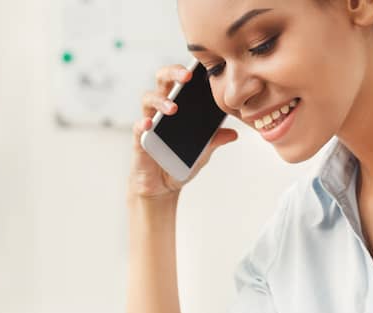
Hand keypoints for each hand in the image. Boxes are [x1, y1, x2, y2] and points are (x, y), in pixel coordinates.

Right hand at [130, 64, 238, 199]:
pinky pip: (138, 127)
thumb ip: (215, 140)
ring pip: (148, 99)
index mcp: (178, 105)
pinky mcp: (139, 139)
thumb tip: (234, 132)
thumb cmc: (180, 162)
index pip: (180, 80)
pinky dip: (143, 124)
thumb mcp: (203, 151)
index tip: (201, 66)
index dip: (188, 70)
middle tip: (186, 76)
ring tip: (173, 108)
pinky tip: (149, 124)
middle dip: (173, 73)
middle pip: (162, 81)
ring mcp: (149, 122)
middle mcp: (161, 109)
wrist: (163, 186)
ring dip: (161, 101)